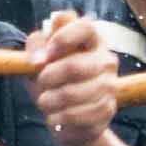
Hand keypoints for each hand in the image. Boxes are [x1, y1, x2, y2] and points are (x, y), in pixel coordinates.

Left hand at [28, 10, 116, 145]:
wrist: (67, 118)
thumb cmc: (52, 80)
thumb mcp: (38, 58)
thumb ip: (36, 47)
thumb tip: (39, 60)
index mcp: (91, 40)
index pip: (85, 27)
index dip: (62, 39)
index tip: (46, 55)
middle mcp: (106, 59)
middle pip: (73, 66)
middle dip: (48, 77)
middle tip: (41, 83)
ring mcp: (109, 85)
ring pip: (72, 94)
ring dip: (49, 101)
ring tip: (45, 102)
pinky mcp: (107, 109)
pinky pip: (76, 115)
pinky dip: (58, 118)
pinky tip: (56, 117)